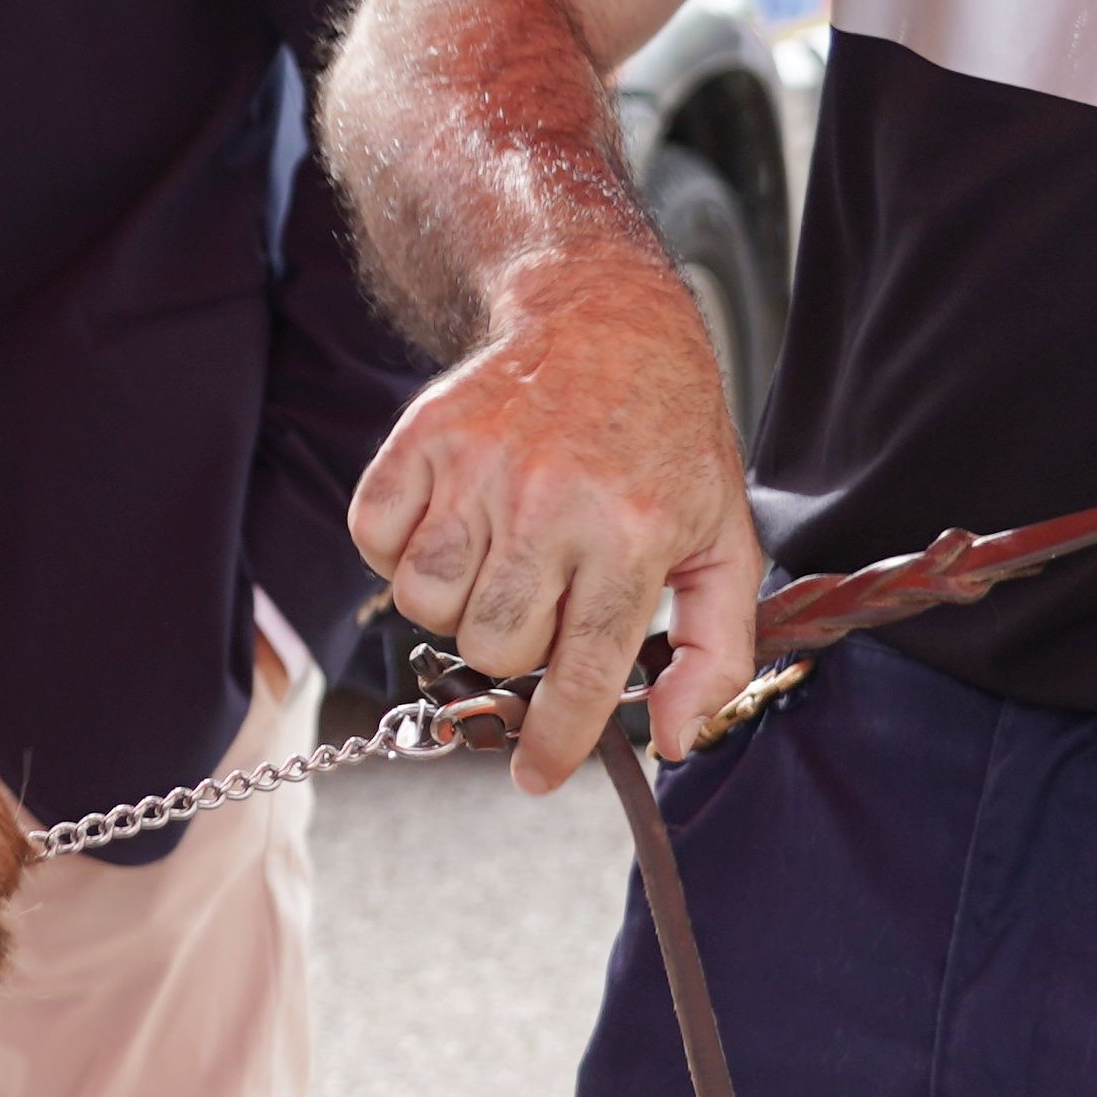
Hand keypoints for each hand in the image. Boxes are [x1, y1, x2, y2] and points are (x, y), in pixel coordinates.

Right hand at [342, 244, 759, 791]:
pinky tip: (449, 526)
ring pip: (427, 605)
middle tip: (538, 601)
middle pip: (492, 648)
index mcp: (633, 537)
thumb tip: (674, 738)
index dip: (554, 741)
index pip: (579, 673)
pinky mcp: (423, 437)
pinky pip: (375, 541)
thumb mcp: (721, 541)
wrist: (604, 321)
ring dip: (455, 603)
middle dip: (514, 647)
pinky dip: (399, 551)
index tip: (535, 775)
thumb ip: (713, 650)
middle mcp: (553, 504)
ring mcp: (479, 468)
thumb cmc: (667, 442)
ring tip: (495, 562)